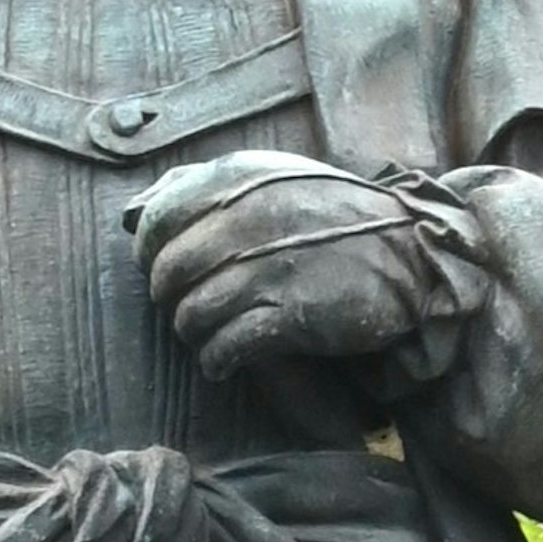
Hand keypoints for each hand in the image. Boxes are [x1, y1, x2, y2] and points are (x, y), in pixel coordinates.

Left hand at [131, 151, 453, 375]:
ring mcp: (268, 268)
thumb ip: (196, 186)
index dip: (153, 254)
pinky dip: (217, 362)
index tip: (172, 269)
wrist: (411, 250)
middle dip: (171, 299)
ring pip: (190, 316)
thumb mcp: (268, 177)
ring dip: (195, 335)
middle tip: (195, 307)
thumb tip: (131, 213)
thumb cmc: (331, 216)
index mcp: (237, 179)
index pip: (156, 222)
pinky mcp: (291, 314)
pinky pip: (225, 347)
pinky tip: (227, 364)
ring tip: (214, 336)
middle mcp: (246, 219)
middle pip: (167, 274)